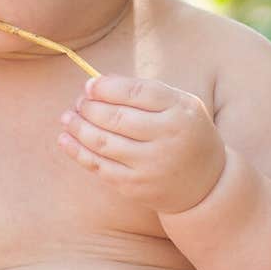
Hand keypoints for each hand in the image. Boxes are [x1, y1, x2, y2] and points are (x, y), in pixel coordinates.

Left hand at [58, 73, 226, 213]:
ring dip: (78, 127)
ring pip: (102, 142)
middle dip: (89, 107)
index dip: (107, 87)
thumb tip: (97, 84)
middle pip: (116, 117)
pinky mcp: (134, 185)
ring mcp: (150, 165)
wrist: (205, 185)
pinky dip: (77, 151)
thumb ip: (148, 92)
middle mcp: (167, 138)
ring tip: (68, 117)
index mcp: (180, 112)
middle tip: (79, 102)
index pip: (137, 92)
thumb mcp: (181, 107)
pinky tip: (65, 138)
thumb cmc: (186, 135)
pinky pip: (98, 166)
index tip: (89, 85)